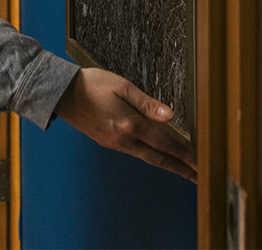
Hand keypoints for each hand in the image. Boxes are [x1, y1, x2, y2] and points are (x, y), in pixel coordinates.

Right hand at [53, 67, 198, 181]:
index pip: (165, 143)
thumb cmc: (90, 84)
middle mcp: (123, 139)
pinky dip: (152, 157)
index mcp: (129, 124)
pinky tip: (158, 155)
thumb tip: (170, 115)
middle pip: (159, 158)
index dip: (185, 154)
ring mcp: (114, 143)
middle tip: (200, 177)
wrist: (60, 92)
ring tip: (185, 169)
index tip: (201, 163)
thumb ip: (147, 103)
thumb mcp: (121, 86)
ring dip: (168, 164)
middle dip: (182, 169)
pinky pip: (135, 153)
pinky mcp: (107, 142)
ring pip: (148, 157)